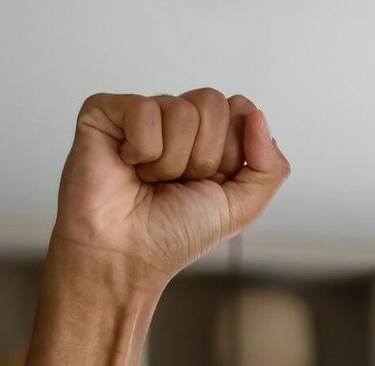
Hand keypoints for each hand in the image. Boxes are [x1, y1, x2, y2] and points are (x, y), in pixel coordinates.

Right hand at [51, 90, 289, 288]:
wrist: (127, 253)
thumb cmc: (176, 233)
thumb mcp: (242, 207)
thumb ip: (269, 167)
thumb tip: (257, 114)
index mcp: (213, 138)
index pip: (241, 110)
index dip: (233, 151)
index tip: (212, 182)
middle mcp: (179, 121)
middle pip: (213, 103)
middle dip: (204, 157)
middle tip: (179, 183)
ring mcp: (143, 113)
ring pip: (181, 110)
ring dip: (172, 161)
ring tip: (151, 180)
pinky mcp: (106, 110)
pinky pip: (143, 110)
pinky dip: (143, 150)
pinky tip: (128, 165)